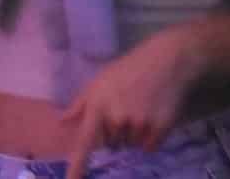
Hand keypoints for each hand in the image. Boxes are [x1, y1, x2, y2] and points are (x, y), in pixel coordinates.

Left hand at [60, 25, 205, 170]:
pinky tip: (154, 115)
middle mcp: (116, 119)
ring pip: (131, 146)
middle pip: (112, 144)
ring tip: (141, 108)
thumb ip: (81, 104)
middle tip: (126, 107)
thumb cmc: (129, 70)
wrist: (167, 62)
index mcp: (98, 106)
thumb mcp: (100, 81)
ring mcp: (138, 125)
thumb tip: (62, 121)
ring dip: (134, 133)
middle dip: (116, 131)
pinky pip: (149, 147)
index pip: (85, 142)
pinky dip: (151, 137)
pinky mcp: (159, 130)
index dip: (77, 165)